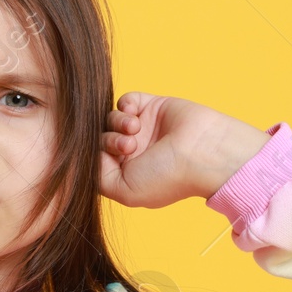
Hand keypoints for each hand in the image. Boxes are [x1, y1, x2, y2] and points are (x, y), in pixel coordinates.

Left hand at [99, 92, 270, 208]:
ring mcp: (144, 129)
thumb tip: (89, 155)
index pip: (97, 160)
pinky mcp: (152, 107)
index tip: (111, 158)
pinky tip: (134, 114)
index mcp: (128, 174)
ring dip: (117, 123)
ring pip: (111, 118)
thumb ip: (97, 176)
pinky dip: (125, 104)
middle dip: (109, 140)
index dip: (96, 156)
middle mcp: (135, 152)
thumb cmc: (167, 176)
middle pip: (102, 138)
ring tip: (135, 130)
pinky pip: (126, 100)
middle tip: (129, 146)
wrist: (202, 151)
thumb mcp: (124, 191)